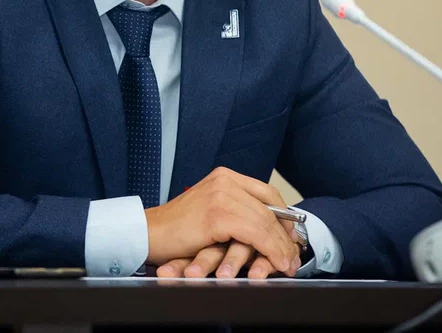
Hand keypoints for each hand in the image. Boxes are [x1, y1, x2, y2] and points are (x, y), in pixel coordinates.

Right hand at [145, 167, 299, 274]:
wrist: (146, 233)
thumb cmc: (176, 229)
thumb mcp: (209, 211)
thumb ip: (234, 211)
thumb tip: (265, 229)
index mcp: (225, 177)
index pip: (267, 193)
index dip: (284, 217)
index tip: (292, 238)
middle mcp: (225, 181)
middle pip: (269, 209)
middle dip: (286, 236)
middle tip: (295, 256)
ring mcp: (221, 196)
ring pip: (265, 222)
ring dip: (281, 247)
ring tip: (288, 264)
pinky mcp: (217, 216)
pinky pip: (254, 233)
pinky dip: (269, 250)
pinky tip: (275, 262)